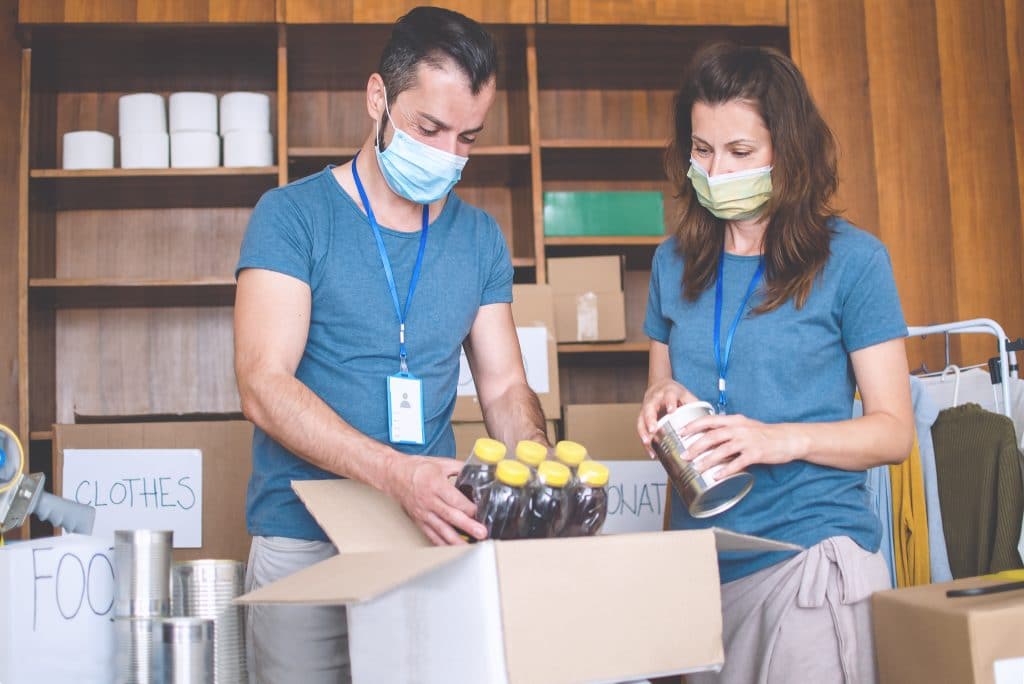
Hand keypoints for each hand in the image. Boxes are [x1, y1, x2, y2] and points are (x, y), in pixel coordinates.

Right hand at [384, 455, 486, 544]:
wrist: (393, 475)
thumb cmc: (416, 468)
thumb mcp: (441, 463)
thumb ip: (460, 468)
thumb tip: (478, 473)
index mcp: (435, 484)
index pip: (455, 499)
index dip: (469, 508)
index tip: (481, 513)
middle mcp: (428, 500)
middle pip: (451, 516)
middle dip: (468, 526)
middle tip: (481, 533)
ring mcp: (423, 513)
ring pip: (441, 530)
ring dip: (457, 540)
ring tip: (470, 546)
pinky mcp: (419, 521)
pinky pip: (432, 535)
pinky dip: (443, 543)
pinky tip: (453, 548)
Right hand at [637, 379, 699, 456]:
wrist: (658, 384)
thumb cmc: (673, 392)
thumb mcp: (685, 394)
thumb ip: (695, 405)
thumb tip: (712, 418)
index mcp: (668, 392)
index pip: (668, 396)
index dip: (670, 403)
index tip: (671, 410)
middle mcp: (654, 399)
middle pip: (649, 408)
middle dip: (650, 420)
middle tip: (653, 430)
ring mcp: (646, 407)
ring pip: (641, 419)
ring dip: (643, 432)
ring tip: (648, 442)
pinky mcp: (642, 416)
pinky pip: (641, 428)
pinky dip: (644, 440)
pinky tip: (650, 450)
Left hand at [680, 414, 803, 477]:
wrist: (788, 438)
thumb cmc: (764, 434)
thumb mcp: (745, 426)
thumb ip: (728, 429)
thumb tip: (708, 437)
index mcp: (734, 421)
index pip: (709, 420)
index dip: (693, 425)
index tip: (680, 432)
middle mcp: (739, 429)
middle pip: (712, 436)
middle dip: (695, 446)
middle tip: (683, 455)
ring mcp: (748, 441)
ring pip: (722, 449)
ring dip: (707, 459)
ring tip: (696, 467)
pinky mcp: (756, 454)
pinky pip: (738, 463)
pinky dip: (726, 470)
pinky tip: (716, 476)